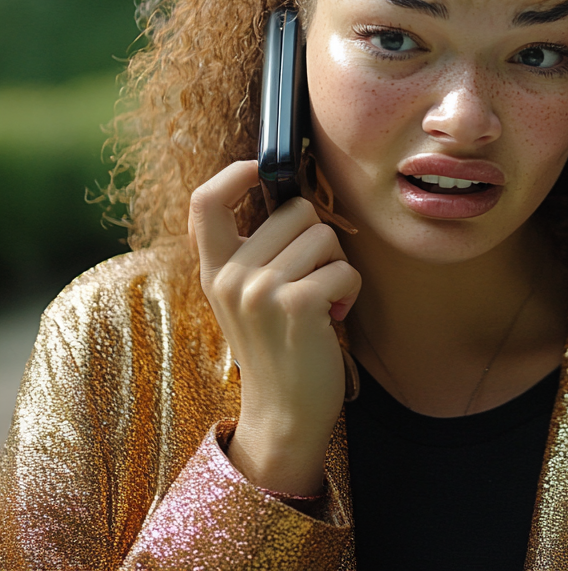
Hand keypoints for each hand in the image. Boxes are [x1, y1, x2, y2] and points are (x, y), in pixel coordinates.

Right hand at [191, 160, 360, 495]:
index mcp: (215, 269)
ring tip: (321, 301)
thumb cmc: (278, 347)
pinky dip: (350, 290)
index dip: (235, 173)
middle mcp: (231, 276)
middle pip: (296, 210)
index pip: (205, 201)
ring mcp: (260, 290)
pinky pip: (344, 268)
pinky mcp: (297, 305)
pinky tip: (332, 317)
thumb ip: (254, 252)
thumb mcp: (246, 297)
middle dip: (319, 239)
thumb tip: (286, 196)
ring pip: (326, 236)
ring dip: (337, 267)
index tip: (260, 168)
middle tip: (311, 280)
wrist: (283, 412)